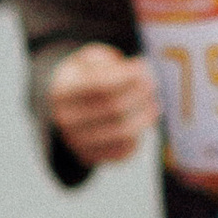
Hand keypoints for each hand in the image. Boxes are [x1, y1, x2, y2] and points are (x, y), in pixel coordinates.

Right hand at [47, 41, 159, 168]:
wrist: (66, 109)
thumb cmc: (83, 78)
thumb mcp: (86, 60)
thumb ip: (106, 60)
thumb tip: (135, 71)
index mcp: (62, 92)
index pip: (101, 86)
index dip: (128, 77)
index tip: (144, 67)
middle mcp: (65, 120)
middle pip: (115, 109)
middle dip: (140, 95)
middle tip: (154, 85)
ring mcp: (76, 142)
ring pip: (123, 133)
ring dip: (145, 117)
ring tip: (153, 104)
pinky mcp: (90, 157)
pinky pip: (123, 151)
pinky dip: (138, 136)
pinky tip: (141, 121)